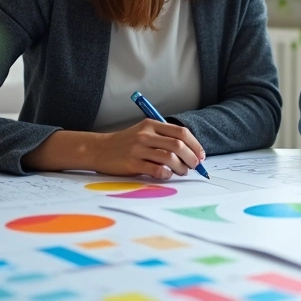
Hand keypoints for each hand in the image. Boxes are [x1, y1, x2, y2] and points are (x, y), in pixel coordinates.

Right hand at [90, 119, 205, 178]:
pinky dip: (166, 174)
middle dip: (191, 158)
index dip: (195, 145)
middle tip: (194, 166)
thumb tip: (189, 151)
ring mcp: (138, 149)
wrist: (99, 149)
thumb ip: (163, 138)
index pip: (181, 133)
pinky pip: (156, 170)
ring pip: (169, 158)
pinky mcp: (132, 163)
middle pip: (178, 145)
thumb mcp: (144, 132)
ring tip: (182, 172)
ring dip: (181, 168)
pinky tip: (167, 175)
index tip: (200, 155)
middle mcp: (146, 135)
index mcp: (152, 125)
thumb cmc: (126, 143)